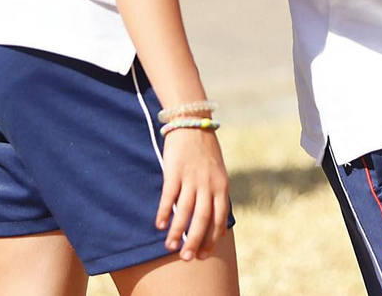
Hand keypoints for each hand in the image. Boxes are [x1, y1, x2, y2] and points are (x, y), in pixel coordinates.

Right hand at [155, 128, 230, 260]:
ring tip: (170, 247)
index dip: (212, 238)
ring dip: (177, 231)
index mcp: (222, 185)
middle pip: (202, 218)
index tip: (205, 254)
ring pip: (184, 211)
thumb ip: (217, 194)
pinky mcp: (175, 171)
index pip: (219, 218)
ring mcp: (191, 177)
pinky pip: (169, 196)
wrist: (193, 123)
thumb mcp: (218, 172)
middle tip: (187, 258)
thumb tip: (215, 221)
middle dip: (195, 241)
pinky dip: (164, 212)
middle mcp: (208, 184)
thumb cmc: (205, 151)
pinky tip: (159, 225)